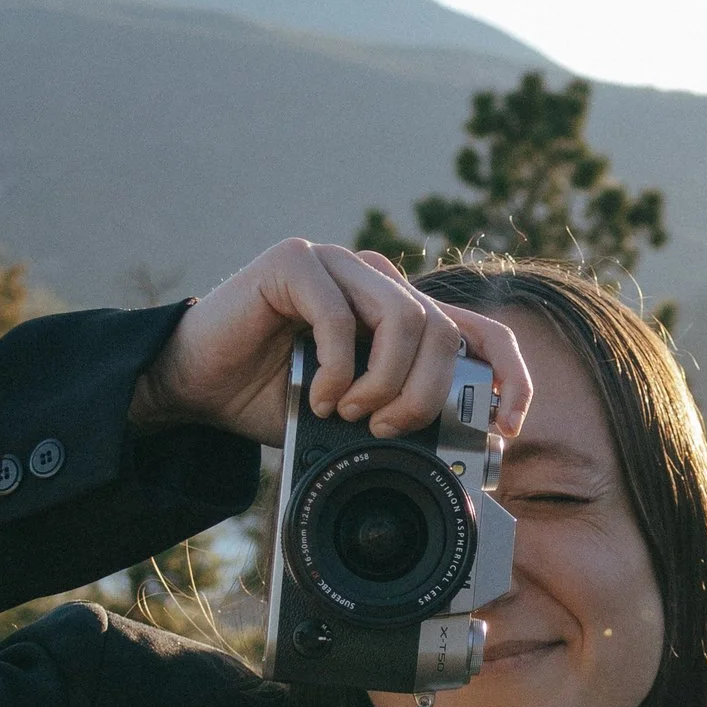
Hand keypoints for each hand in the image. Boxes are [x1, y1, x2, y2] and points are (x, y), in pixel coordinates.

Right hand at [127, 243, 533, 451]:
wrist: (196, 386)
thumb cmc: (272, 398)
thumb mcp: (353, 415)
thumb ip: (401, 413)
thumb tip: (464, 445)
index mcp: (400, 312)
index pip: (480, 332)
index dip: (509, 376)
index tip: (507, 427)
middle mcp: (377, 279)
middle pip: (442, 331)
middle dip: (423, 396)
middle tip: (384, 430)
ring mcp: (338, 263)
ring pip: (403, 319)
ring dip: (384, 383)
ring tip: (349, 413)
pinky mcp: (295, 261)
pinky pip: (340, 315)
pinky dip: (336, 370)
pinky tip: (316, 397)